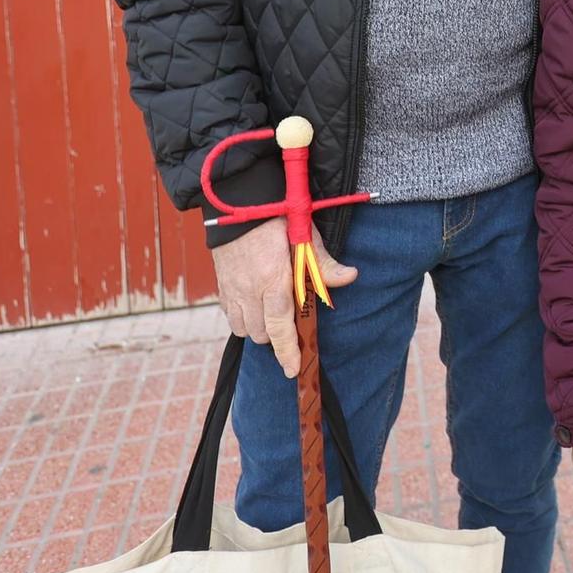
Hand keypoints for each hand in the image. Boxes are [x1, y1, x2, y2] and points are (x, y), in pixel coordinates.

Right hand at [211, 220, 356, 377]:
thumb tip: (350, 277)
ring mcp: (232, 291)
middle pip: (263, 335)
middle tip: (292, 322)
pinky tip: (256, 306)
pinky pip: (231, 318)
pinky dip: (244, 319)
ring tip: (274, 314)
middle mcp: (249, 291)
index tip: (293, 370)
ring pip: (246, 330)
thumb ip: (323, 263)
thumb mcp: (305, 236)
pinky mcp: (222, 287)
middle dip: (278, 336)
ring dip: (261, 329)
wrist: (238, 201)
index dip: (287, 353)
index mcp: (273, 281)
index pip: (280, 329)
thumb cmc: (277, 218)